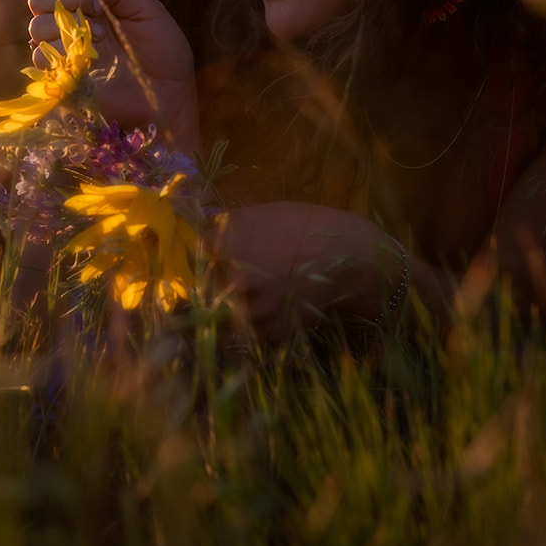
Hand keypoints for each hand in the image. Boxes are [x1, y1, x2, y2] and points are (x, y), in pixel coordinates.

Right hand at [0, 0, 199, 149]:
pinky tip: (90, 56)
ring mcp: (63, 51)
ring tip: (101, 38)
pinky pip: (42, 56)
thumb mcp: (148, 11)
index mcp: (86, 4)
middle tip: (97, 11)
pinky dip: (62, 51)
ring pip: (36, 26)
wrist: (169, 92)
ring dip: (67, 27)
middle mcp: (68, 24)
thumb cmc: (163, 52)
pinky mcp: (62, 77)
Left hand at [214, 203, 412, 340]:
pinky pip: (249, 332)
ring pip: (224, 313)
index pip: (197, 253)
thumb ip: (225, 226)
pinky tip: (276, 306)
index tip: (220, 253)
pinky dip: (257, 323)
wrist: (349, 257)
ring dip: (235, 306)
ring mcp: (249, 311)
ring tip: (261, 292)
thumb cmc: (306, 226)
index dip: (210, 253)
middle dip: (219, 280)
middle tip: (245, 274)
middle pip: (207, 285)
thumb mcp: (261, 213)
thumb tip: (203, 234)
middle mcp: (229, 281)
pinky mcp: (268, 332)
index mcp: (222, 247)